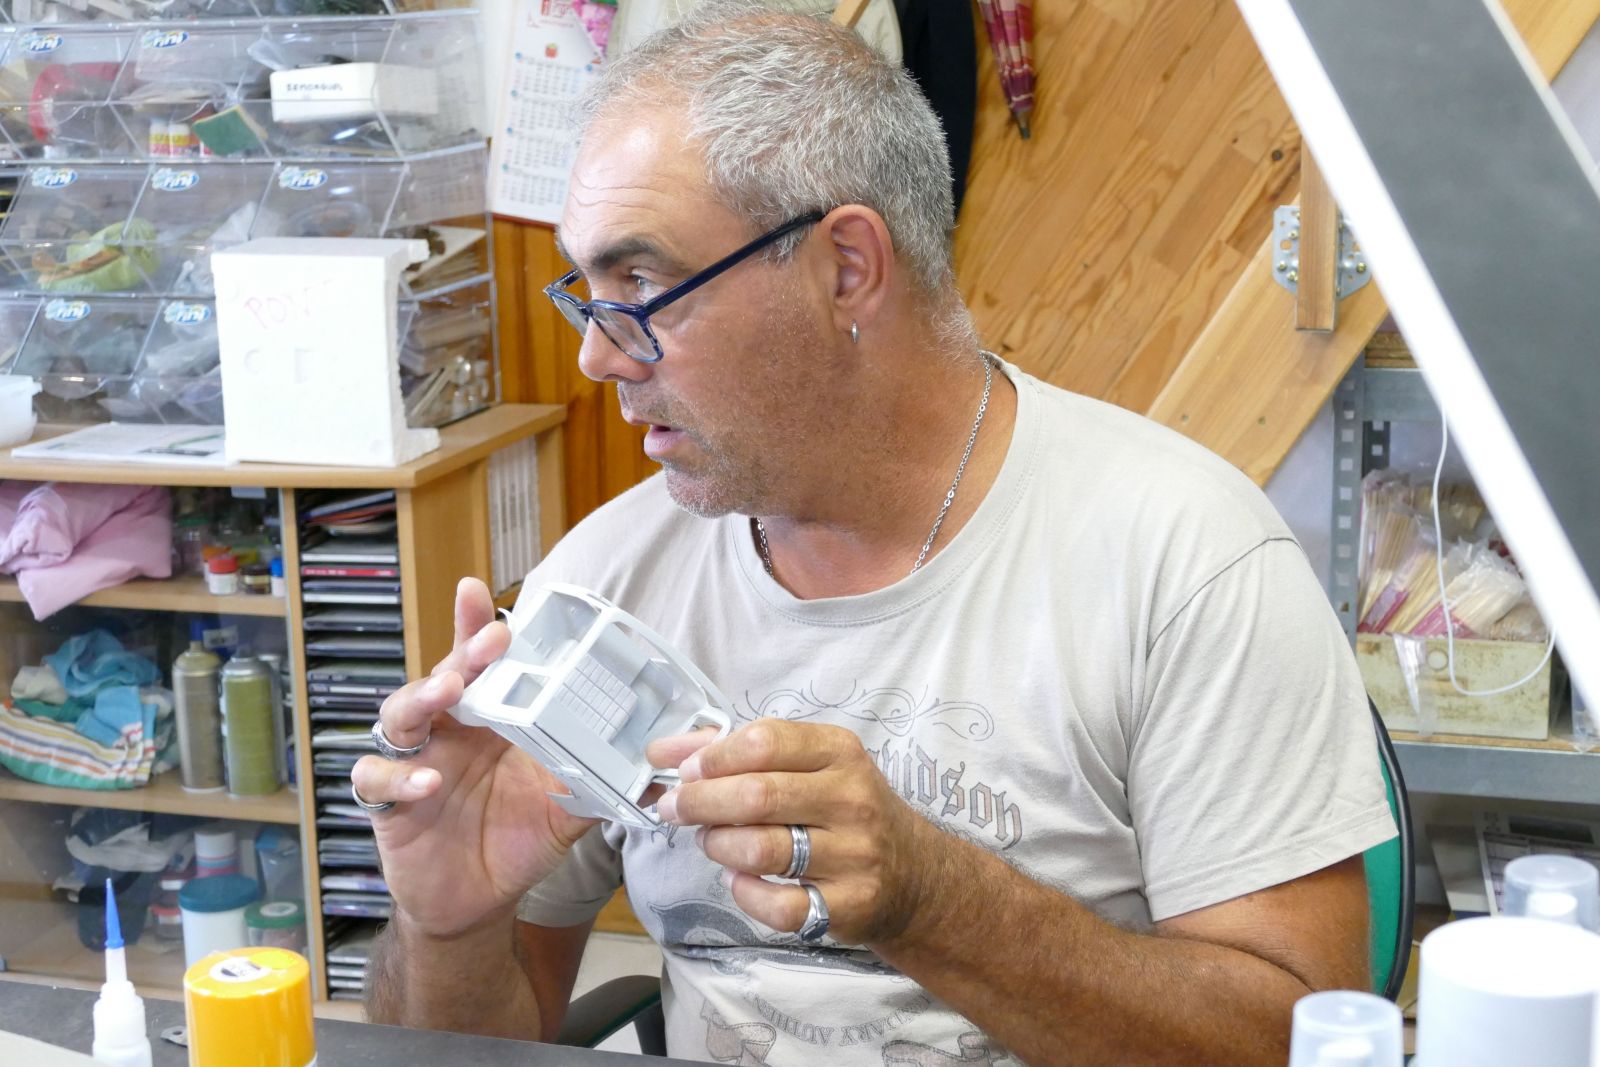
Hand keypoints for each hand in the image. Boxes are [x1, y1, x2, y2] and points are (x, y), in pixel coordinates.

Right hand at [351, 578, 598, 938]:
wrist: (478, 905)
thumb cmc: (517, 841)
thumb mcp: (565, 811)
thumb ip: (599, 784)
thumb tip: (653, 774)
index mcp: (490, 722)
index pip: (480, 665)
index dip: (473, 626)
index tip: (475, 591)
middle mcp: (450, 733)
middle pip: (443, 677)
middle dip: (463, 653)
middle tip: (491, 641)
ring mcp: (416, 762)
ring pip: (401, 715)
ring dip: (422, 698)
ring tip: (449, 693)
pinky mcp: (389, 803)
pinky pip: (376, 778)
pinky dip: (399, 776)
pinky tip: (429, 781)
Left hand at [648, 718, 937, 946]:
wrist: (912, 875)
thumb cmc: (843, 809)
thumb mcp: (808, 766)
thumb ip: (736, 752)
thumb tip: (663, 751)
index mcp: (839, 752)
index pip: (765, 741)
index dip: (714, 756)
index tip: (686, 771)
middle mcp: (851, 799)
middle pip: (757, 796)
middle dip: (700, 802)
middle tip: (673, 808)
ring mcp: (854, 855)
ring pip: (761, 850)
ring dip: (718, 845)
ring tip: (712, 841)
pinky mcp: (849, 906)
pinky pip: (779, 905)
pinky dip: (745, 892)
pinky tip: (738, 879)